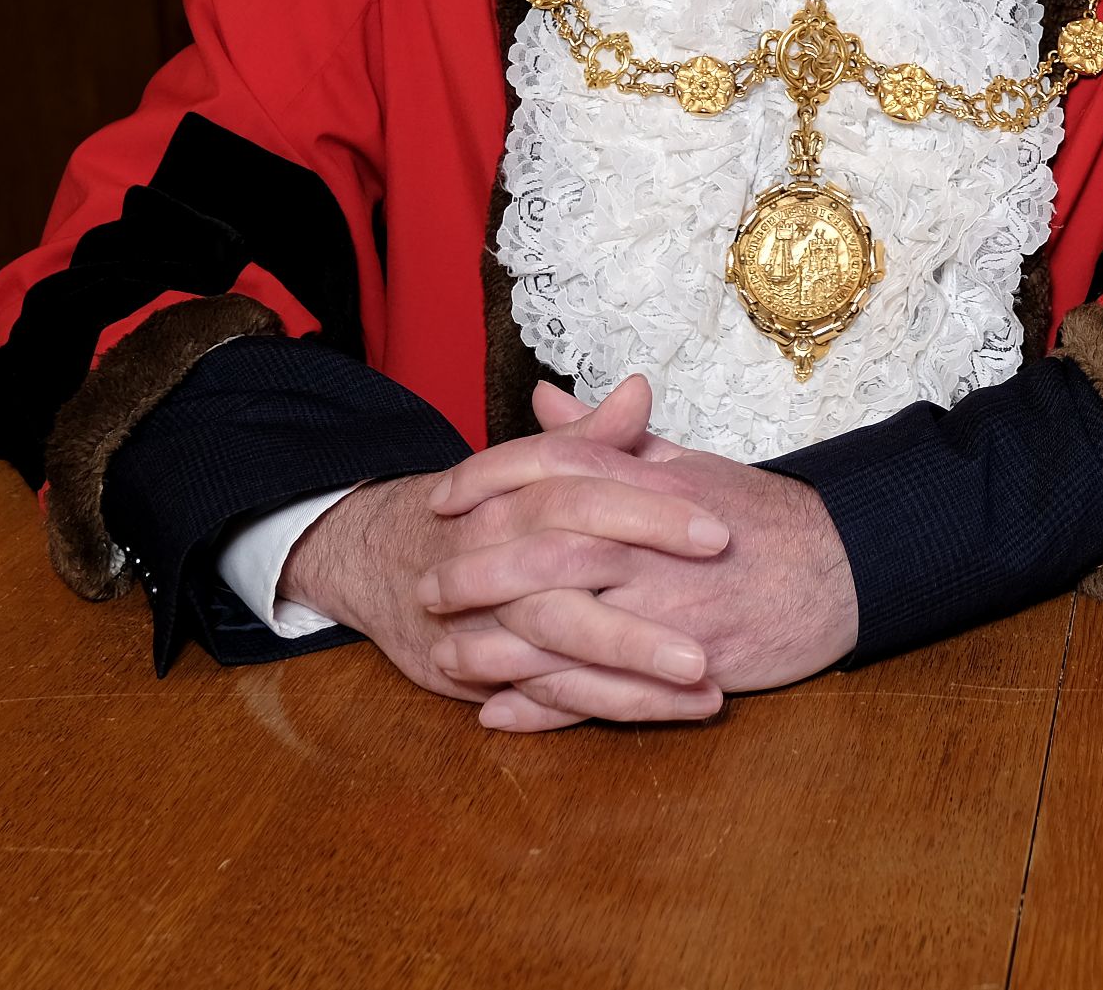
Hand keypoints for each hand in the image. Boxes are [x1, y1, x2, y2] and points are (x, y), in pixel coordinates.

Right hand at [277, 375, 729, 724]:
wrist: (383, 557)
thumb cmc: (485, 510)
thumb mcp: (537, 469)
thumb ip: (593, 437)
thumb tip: (640, 389)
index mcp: (515, 497)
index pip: (582, 494)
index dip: (651, 511)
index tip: (719, 530)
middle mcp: (494, 557)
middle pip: (567, 584)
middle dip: (640, 620)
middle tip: (713, 643)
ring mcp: (484, 621)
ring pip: (557, 651)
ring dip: (632, 680)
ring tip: (708, 691)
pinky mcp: (479, 672)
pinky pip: (545, 698)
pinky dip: (602, 708)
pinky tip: (667, 713)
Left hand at [425, 385, 860, 730]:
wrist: (843, 572)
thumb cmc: (761, 518)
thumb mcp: (686, 464)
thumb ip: (608, 439)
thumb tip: (540, 399)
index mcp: (652, 486)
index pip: (555, 468)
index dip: (489, 480)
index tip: (441, 497)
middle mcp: (654, 546)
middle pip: (544, 553)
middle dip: (477, 573)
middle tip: (427, 587)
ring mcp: (669, 611)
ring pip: (563, 631)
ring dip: (497, 650)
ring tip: (445, 659)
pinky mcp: (686, 669)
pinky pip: (602, 695)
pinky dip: (545, 709)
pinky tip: (501, 714)